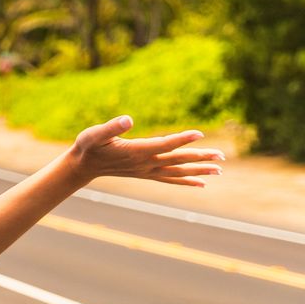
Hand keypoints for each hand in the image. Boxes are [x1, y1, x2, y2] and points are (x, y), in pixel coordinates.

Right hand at [65, 115, 223, 185]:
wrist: (83, 166)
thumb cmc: (88, 146)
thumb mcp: (94, 133)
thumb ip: (111, 127)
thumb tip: (129, 119)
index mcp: (135, 151)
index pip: (164, 144)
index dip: (182, 139)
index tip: (200, 134)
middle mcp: (144, 163)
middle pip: (177, 160)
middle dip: (200, 158)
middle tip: (222, 156)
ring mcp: (147, 170)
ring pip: (178, 171)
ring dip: (199, 171)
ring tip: (219, 170)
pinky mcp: (146, 173)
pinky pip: (170, 179)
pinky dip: (186, 181)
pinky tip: (201, 184)